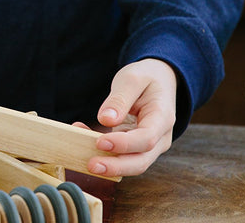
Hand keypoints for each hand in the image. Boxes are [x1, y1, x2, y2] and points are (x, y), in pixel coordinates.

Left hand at [77, 58, 176, 176]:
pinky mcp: (136, 146)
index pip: (145, 139)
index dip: (123, 144)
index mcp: (162, 118)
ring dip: (107, 162)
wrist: (159, 79)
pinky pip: (120, 154)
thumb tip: (105, 120)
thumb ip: (120, 99)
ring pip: (130, 163)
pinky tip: (82, 135)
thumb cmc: (146, 77)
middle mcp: (160, 137)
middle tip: (91, 165)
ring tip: (83, 155)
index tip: (101, 142)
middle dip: (116, 166)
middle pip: (141, 161)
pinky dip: (102, 150)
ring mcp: (149, 145)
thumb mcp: (132, 78)